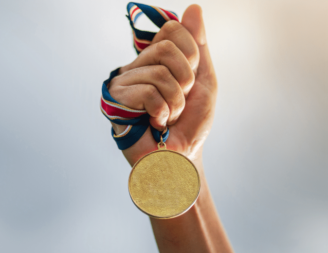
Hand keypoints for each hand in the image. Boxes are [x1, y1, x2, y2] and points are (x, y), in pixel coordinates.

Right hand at [108, 5, 216, 165]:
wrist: (182, 156)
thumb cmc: (191, 123)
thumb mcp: (204, 80)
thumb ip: (198, 46)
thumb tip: (194, 8)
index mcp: (157, 58)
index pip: (172, 30)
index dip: (191, 56)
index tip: (190, 80)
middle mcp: (138, 64)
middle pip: (167, 49)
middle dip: (186, 81)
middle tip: (180, 101)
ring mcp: (125, 81)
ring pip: (161, 73)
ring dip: (176, 102)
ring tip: (168, 116)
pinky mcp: (117, 101)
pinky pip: (149, 92)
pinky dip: (163, 112)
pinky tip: (156, 123)